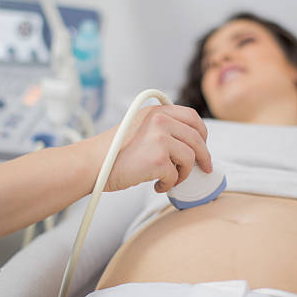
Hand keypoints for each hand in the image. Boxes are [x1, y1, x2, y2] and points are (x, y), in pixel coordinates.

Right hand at [95, 105, 211, 192]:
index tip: (203, 145)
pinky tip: (157, 185)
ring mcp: (160, 138)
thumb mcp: (138, 126)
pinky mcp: (159, 159)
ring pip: (190, 158)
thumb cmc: (111, 152)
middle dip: (203, 156)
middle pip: (196, 138)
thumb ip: (161, 128)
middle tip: (203, 167)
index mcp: (156, 111)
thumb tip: (186, 144)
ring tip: (169, 179)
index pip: (192, 117)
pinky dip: (169, 184)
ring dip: (183, 173)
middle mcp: (160, 120)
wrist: (93, 164)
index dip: (202, 133)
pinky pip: (175, 175)